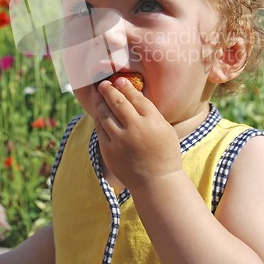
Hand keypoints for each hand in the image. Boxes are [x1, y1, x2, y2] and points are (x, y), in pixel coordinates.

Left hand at [95, 77, 181, 191]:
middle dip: (109, 90)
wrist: (156, 182)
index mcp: (152, 121)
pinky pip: (100, 130)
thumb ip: (150, 111)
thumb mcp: (165, 128)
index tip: (119, 80)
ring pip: (105, 115)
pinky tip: (99, 113)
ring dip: (100, 103)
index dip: (126, 87)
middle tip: (104, 84)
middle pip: (117, 103)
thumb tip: (133, 93)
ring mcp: (120, 141)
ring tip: (98, 95)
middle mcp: (135, 129)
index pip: (136, 98)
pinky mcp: (109, 151)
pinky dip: (99, 119)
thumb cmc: (164, 152)